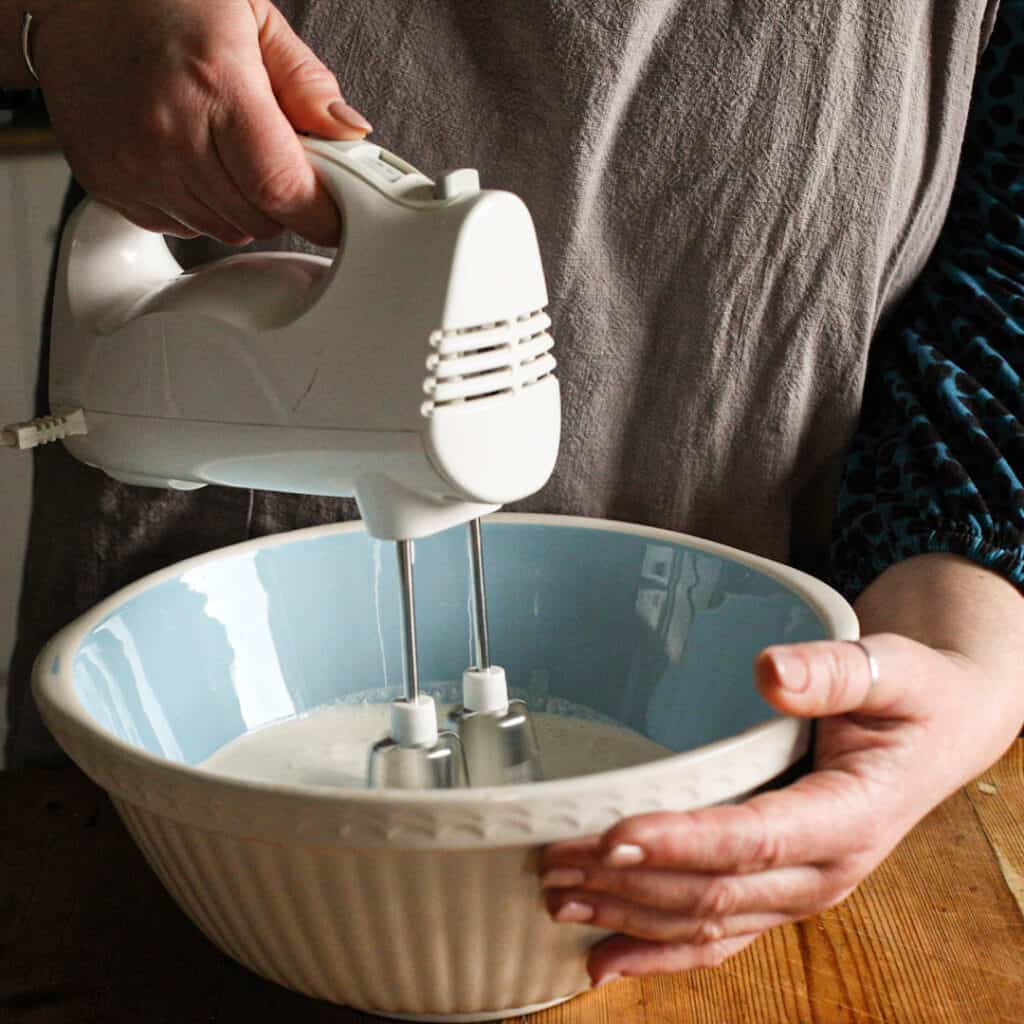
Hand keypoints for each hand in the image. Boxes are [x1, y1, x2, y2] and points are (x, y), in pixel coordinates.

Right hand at [32, 0, 370, 244]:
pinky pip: (181, 228)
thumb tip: (350, 134)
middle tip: (273, 154)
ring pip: (224, 231)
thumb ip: (307, 82)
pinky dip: (198, 207)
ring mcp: (134, 166)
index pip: (284, 189)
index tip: (338, 212)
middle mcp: (169, 134)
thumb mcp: (251, 15)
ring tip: (223, 146)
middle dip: (282, 200)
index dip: (322, 213)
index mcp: (216, 87)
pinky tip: (187, 157)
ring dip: (240, 205)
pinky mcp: (110, 187)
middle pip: (259, 219)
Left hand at [540, 631, 1021, 985]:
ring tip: (560, 901)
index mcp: (849, 816)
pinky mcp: (782, 891)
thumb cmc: (913, 699)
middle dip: (630, 884)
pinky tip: (606, 957)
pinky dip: (660, 952)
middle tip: (555, 862)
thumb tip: (770, 672)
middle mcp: (824, 870)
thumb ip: (833, 671)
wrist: (941, 733)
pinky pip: (720, 937)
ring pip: (708, 923)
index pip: (754, 839)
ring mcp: (801, 890)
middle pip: (715, 892)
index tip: (613, 838)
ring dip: (630, 919)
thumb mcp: (890, 671)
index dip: (682, 843)